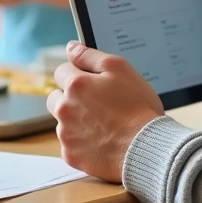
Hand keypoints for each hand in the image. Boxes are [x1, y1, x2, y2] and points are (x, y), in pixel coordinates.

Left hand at [48, 42, 163, 181]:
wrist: (146, 147)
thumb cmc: (138, 107)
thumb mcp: (120, 69)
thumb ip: (90, 56)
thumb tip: (70, 47)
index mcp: (75, 85)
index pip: (61, 71)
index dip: (78, 74)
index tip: (93, 83)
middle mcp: (64, 109)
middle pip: (55, 98)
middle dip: (70, 98)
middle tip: (97, 104)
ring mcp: (66, 134)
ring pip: (63, 122)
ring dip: (77, 121)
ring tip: (104, 125)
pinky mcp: (71, 155)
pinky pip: (70, 145)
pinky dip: (82, 143)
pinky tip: (102, 141)